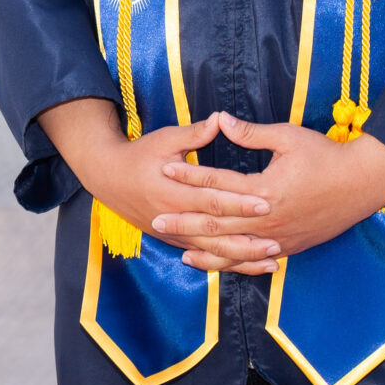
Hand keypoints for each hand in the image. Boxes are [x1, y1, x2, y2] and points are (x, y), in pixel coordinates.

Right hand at [35, 99, 279, 274]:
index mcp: (172, 191)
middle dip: (246, 237)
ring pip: (212, 251)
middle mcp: (173, 217)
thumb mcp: (165, 139)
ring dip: (242, 256)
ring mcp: (173, 234)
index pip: (211, 199)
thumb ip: (195, 133)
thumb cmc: (139, 154)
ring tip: (272, 258)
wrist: (108, 177)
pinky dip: (229, 263)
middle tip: (276, 239)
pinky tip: (251, 266)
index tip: (265, 201)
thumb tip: (221, 118)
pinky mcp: (175, 242)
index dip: (238, 201)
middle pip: (215, 231)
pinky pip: (206, 257)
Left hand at [152, 112, 384, 272]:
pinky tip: (215, 263)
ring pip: (234, 249)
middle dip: (185, 221)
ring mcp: (280, 238)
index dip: (190, 175)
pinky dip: (232, 263)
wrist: (364, 184)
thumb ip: (251, 133)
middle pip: (218, 222)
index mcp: (266, 189)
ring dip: (204, 250)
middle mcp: (270, 220)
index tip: (164, 169)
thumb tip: (219, 119)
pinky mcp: (289, 248)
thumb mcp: (288, 137)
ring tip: (178, 249)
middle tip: (156, 219)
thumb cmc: (326, 156)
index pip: (218, 183)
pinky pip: (254, 260)